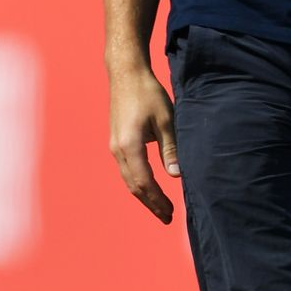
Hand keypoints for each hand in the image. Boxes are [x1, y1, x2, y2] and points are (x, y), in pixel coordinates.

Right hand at [108, 63, 179, 223]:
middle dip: (150, 203)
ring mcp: (114, 145)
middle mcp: (118, 149)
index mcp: (130, 146)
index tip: (170, 213)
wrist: (125, 73)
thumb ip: (170, 149)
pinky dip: (138, 181)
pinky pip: (126, 168)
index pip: (145, 182)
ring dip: (143, 194)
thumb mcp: (166, 120)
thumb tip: (176, 176)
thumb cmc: (147, 93)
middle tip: (166, 217)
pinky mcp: (116, 140)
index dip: (157, 200)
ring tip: (159, 206)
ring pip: (128, 178)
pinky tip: (149, 185)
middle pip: (133, 185)